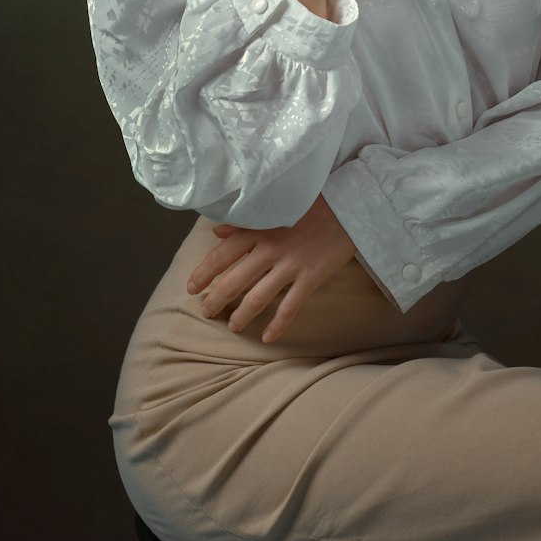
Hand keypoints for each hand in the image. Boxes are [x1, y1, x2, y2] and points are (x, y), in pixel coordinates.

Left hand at [185, 193, 356, 343]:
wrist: (349, 202)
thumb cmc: (311, 202)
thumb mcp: (275, 205)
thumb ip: (245, 221)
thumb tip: (216, 232)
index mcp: (258, 229)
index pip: (221, 255)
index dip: (203, 274)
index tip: (191, 287)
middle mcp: (270, 248)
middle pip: (234, 281)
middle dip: (216, 300)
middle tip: (205, 312)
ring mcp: (291, 265)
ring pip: (257, 298)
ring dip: (241, 316)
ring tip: (232, 327)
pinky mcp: (311, 277)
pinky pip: (290, 307)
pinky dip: (278, 325)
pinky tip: (267, 338)